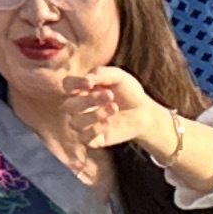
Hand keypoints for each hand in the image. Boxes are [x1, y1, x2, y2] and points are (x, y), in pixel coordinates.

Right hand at [45, 65, 178, 165]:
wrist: (145, 112)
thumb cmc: (129, 91)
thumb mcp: (118, 76)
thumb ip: (101, 74)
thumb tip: (86, 80)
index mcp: (82, 90)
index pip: (67, 85)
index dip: (74, 83)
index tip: (90, 83)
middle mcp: (79, 107)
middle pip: (69, 105)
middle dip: (88, 100)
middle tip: (109, 95)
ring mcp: (85, 124)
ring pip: (75, 122)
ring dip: (93, 114)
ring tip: (114, 107)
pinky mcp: (94, 139)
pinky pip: (84, 137)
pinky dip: (95, 129)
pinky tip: (110, 122)